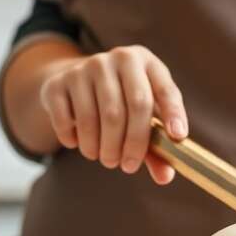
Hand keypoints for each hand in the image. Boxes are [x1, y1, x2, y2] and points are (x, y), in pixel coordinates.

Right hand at [38, 45, 187, 183]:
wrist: (75, 81)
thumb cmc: (120, 101)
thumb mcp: (143, 115)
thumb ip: (155, 145)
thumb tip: (165, 177)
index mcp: (146, 62)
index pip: (165, 89)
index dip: (174, 113)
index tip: (177, 137)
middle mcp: (118, 58)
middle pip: (133, 106)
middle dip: (133, 143)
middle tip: (127, 166)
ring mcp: (86, 67)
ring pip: (98, 118)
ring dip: (101, 148)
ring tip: (105, 158)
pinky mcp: (58, 83)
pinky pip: (67, 120)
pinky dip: (73, 140)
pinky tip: (78, 143)